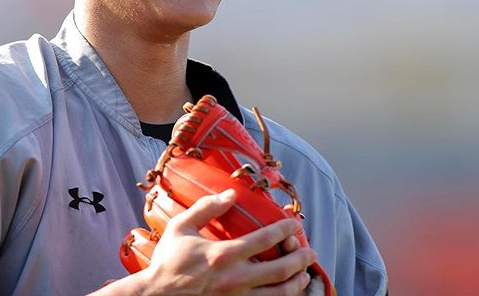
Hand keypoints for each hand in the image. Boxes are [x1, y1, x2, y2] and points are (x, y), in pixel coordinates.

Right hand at [93, 190, 315, 295]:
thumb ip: (207, 207)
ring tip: (304, 275)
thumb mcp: (181, 226)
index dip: (284, 229)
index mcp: (224, 254)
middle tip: (310, 251)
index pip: (265, 239)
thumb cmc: (168, 260)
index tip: (295, 223)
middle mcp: (235, 278)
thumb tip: (230, 193)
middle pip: (280, 270)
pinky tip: (286, 293)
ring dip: (296, 284)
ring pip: (278, 295)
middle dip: (300, 259)